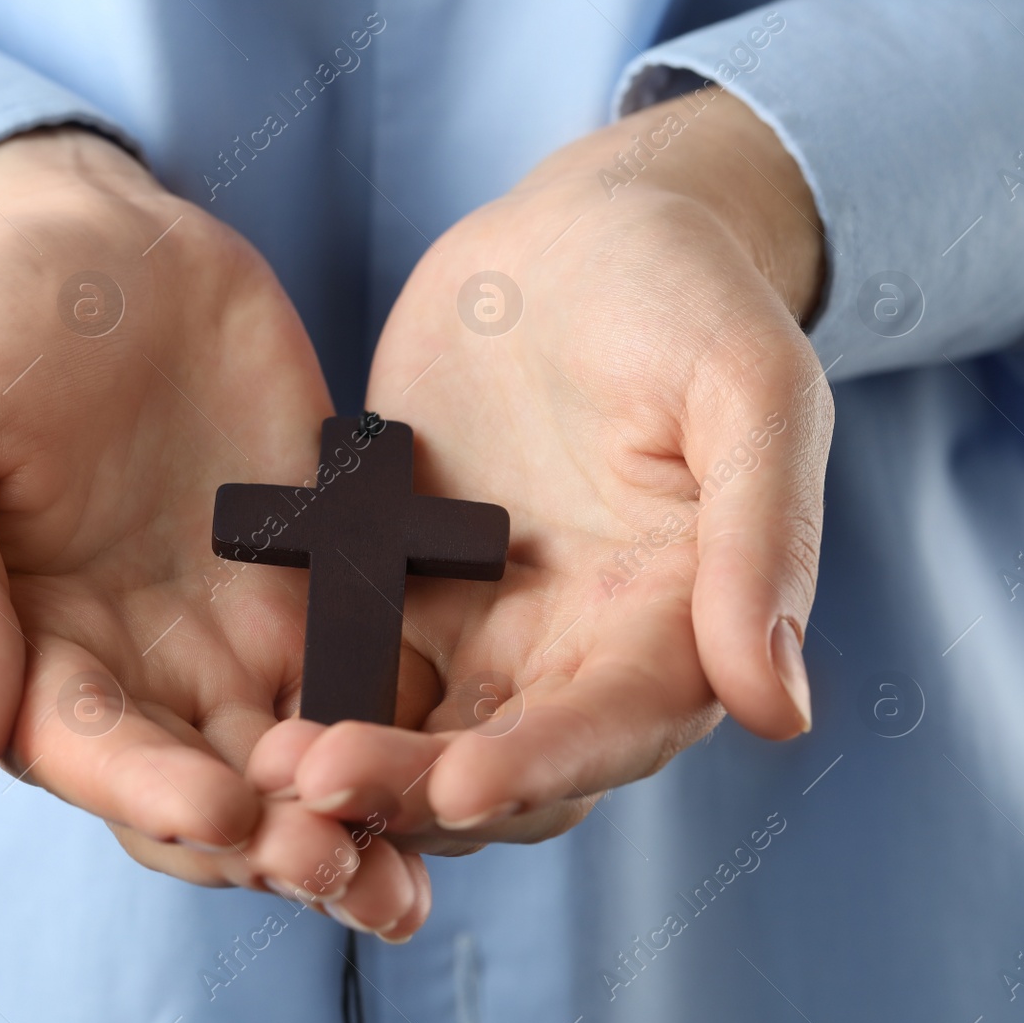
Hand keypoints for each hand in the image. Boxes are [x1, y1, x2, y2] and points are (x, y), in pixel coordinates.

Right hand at [0, 129, 429, 936]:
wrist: (100, 236)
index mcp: (32, 649)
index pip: (94, 752)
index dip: (155, 792)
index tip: (225, 812)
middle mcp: (139, 662)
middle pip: (208, 785)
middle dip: (270, 837)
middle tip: (343, 866)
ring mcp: (232, 624)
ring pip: (299, 753)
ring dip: (351, 814)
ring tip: (413, 859)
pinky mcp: (318, 574)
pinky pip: (369, 664)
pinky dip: (408, 721)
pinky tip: (462, 752)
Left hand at [250, 91, 832, 853]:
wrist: (581, 234)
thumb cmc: (686, 295)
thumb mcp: (749, 388)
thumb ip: (764, 539)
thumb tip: (776, 708)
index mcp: (675, 622)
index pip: (613, 728)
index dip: (541, 766)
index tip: (463, 787)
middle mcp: (579, 651)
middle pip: (502, 759)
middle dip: (416, 786)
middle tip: (318, 783)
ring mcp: (486, 627)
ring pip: (419, 737)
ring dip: (354, 766)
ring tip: (267, 766)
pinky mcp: (403, 589)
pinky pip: (355, 666)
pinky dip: (313, 697)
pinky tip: (247, 709)